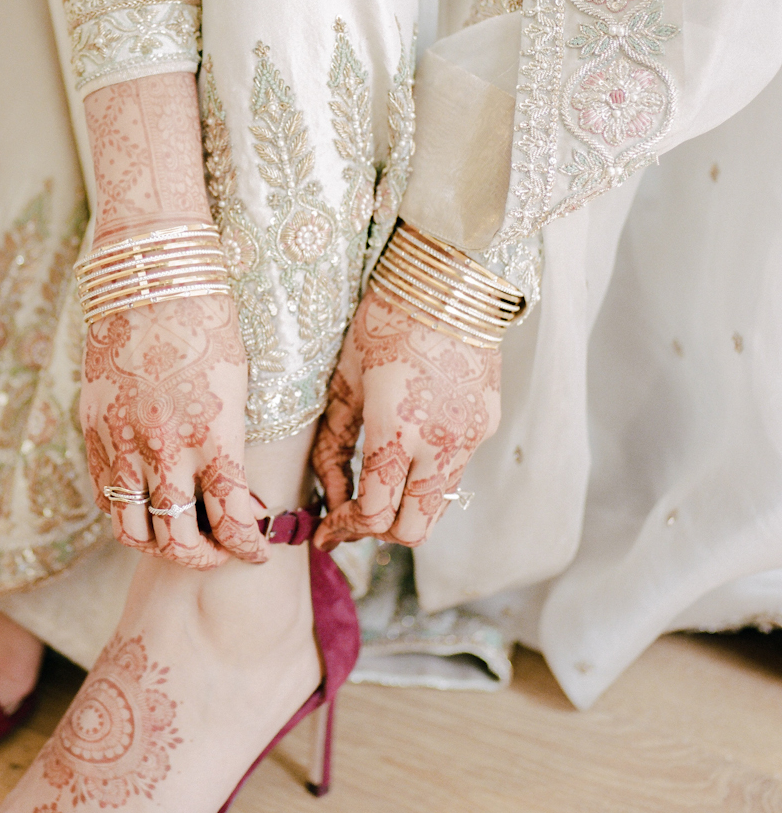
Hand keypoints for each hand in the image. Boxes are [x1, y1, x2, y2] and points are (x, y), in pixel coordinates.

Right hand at [81, 292, 267, 567]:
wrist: (150, 279)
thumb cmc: (207, 324)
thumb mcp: (236, 385)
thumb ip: (229, 444)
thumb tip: (232, 492)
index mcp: (214, 435)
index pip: (234, 520)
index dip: (247, 547)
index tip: (257, 553)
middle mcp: (164, 448)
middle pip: (179, 540)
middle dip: (204, 559)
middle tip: (218, 554)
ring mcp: (122, 441)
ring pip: (133, 530)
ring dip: (158, 547)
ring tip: (177, 540)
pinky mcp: (92, 430)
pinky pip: (106, 495)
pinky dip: (127, 512)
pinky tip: (145, 504)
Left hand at [311, 292, 499, 549]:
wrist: (447, 281)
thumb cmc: (383, 321)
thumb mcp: (345, 381)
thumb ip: (334, 444)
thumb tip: (330, 494)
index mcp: (396, 430)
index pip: (374, 513)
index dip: (346, 528)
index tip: (327, 528)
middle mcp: (440, 443)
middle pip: (413, 528)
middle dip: (378, 531)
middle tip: (353, 515)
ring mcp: (470, 437)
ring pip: (438, 505)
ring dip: (406, 508)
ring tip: (378, 487)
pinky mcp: (486, 425)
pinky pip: (454, 470)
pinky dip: (427, 476)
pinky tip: (407, 451)